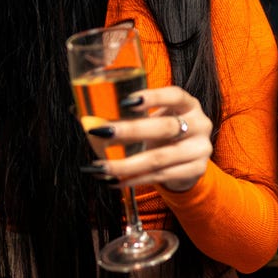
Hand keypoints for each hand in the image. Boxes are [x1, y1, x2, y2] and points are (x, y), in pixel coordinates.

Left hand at [83, 86, 212, 192]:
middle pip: (165, 127)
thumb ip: (125, 114)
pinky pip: (160, 176)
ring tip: (99, 167)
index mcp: (189, 105)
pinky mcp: (196, 170)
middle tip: (101, 133)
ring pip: (160, 158)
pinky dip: (134, 180)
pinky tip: (114, 181)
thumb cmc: (164, 133)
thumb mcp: (154, 118)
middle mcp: (199, 124)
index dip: (152, 97)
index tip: (125, 102)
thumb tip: (77, 111)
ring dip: (126, 164)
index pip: (175, 96)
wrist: (189, 160)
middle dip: (130, 131)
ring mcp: (200, 149)